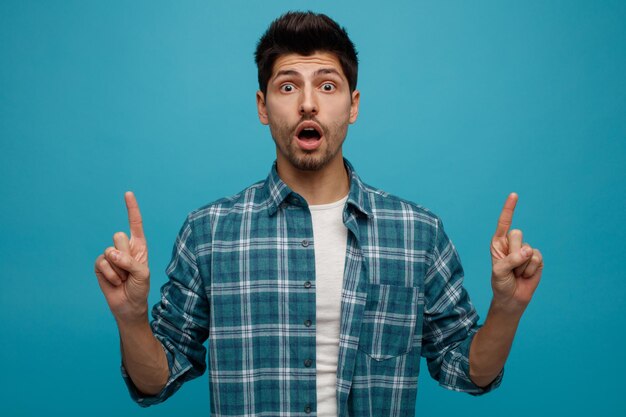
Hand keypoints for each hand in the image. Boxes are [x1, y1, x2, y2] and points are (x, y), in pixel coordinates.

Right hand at [94, 192, 150, 322]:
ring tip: (123, 278)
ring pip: (110, 251)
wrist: (128, 304)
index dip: (131, 208)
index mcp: (139, 245)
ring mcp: (110, 256)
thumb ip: (130, 261)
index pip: (135, 224)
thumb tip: (110, 254)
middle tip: (130, 270)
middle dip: (125, 255)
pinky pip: (102, 263)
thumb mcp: (142, 274)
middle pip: (118, 237)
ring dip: (119, 269)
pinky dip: (110, 275)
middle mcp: (124, 247)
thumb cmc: (140, 288)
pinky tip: (115, 282)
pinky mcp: (100, 265)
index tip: (128, 193)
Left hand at [490, 193, 543, 314]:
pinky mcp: (537, 259)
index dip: (509, 209)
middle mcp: (512, 243)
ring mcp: (526, 250)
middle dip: (514, 252)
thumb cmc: (501, 283)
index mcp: (498, 242)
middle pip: (517, 234)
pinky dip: (530, 270)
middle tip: (510, 266)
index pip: (504, 222)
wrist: (512, 297)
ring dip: (522, 266)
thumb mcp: (499, 272)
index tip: (514, 195)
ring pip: (528, 249)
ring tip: (517, 273)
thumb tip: (528, 251)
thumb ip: (510, 260)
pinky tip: (526, 275)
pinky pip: (537, 259)